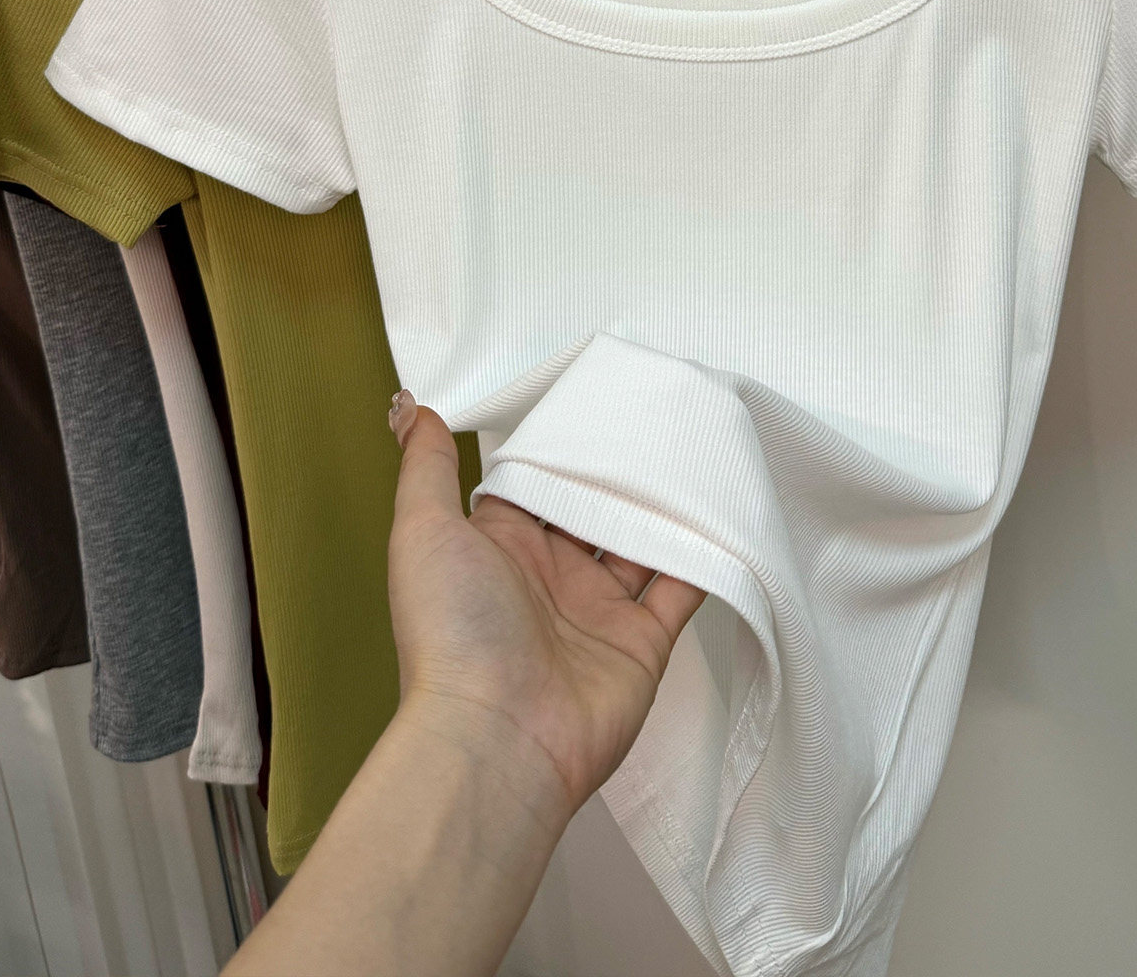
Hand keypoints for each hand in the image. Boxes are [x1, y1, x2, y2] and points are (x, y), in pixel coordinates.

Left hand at [387, 391, 705, 823]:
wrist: (497, 739)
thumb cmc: (452, 634)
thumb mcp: (422, 531)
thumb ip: (426, 467)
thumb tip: (412, 409)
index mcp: (499, 548)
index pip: (535, 485)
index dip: (558, 446)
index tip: (590, 397)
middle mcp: (550, 577)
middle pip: (594, 510)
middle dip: (619, 470)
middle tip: (656, 415)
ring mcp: (598, 612)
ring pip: (642, 543)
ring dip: (665, 506)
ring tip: (696, 452)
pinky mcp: (642, 644)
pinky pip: (681, 591)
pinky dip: (704, 558)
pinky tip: (724, 515)